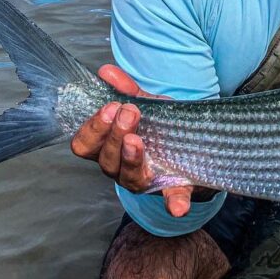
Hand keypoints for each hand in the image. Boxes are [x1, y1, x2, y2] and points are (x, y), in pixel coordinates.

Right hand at [70, 64, 201, 216]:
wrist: (193, 145)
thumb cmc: (159, 126)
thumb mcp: (145, 104)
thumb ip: (127, 90)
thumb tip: (107, 71)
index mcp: (108, 149)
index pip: (85, 146)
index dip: (94, 128)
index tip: (111, 107)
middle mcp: (120, 169)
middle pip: (105, 160)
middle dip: (114, 136)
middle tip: (129, 113)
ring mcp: (146, 181)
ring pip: (128, 177)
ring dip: (131, 158)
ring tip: (137, 140)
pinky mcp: (173, 188)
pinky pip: (171, 198)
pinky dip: (174, 202)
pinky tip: (178, 207)